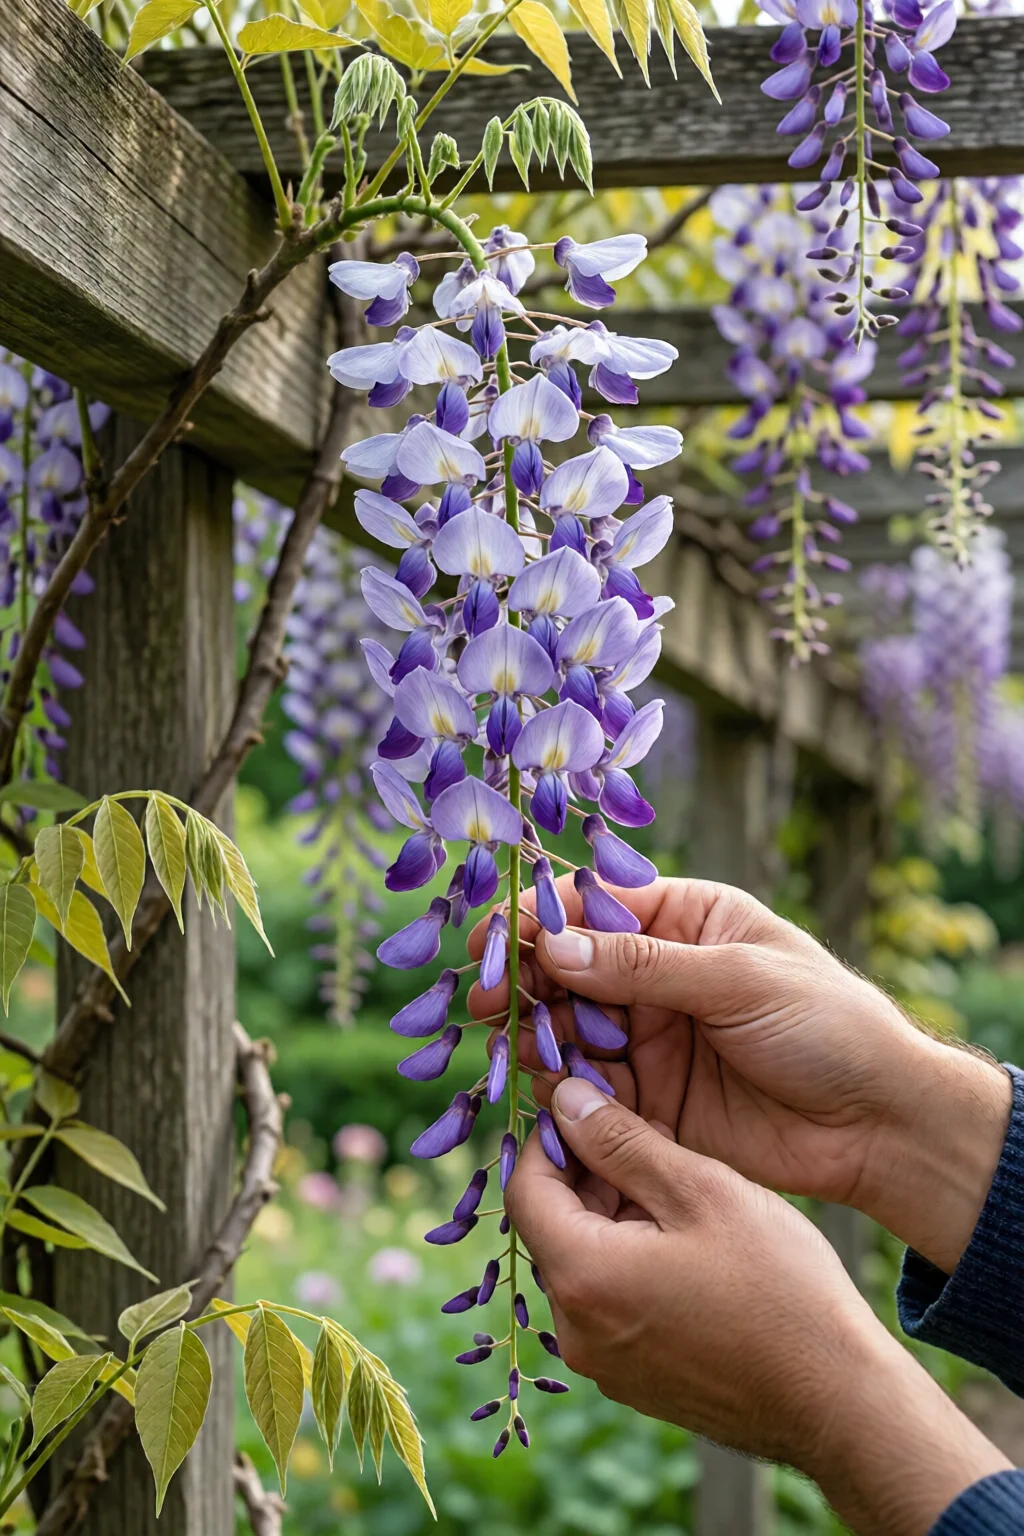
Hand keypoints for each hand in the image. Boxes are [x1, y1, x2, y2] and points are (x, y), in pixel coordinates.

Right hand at [470, 875, 1009, 1271]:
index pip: (595, 905)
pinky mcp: (648, 1100)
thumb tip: (554, 944)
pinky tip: (540, 1090)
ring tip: (511, 1048)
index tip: (490, 941)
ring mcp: (651, 1037)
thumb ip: (644, 965)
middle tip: (483, 1003)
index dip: (538, 918)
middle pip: (568, 967)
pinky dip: (557, 1088)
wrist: (881, 1126)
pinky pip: (587, 1087)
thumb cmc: (828, 1027)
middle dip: (522, 980)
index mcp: (687, 919)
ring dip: (534, 1034)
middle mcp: (659, 974)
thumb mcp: (739, 980)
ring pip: (568, 1027)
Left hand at [507, 1078, 1010, 1535]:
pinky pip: (610, 1304)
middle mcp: (575, 1331)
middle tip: (645, 1136)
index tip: (591, 1106)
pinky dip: (631, 1262)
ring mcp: (604, 1364)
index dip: (551, 1136)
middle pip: (553, 1227)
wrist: (839, 1403)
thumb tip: (566, 1099)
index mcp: (582, 1277)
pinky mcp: (634, 1382)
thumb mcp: (702, 1190)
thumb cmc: (780, 1289)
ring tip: (678, 1188)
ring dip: (613, 1218)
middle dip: (589, 1175)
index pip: (525, 1188)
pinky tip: (688, 1242)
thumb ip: (622, 1141)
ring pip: (585, 1264)